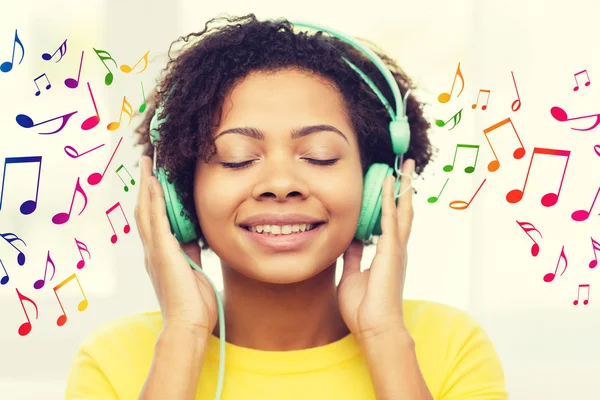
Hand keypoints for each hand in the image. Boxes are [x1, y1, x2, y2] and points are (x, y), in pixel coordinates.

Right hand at [135, 156, 217, 334]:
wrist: (188, 326)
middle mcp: (153, 250)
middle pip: (145, 210)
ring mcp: (155, 251)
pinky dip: (153, 200)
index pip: (154, 220)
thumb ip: (190, 252)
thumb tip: (193, 236)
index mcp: (160, 255)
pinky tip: (153, 183)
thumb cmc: (193, 305)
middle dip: (145, 185)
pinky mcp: (162, 252)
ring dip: (146, 185)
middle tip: (146, 162)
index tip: (153, 179)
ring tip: (147, 164)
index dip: (151, 198)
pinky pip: (156, 220)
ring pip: (146, 211)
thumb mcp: (193, 271)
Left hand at [337, 158, 414, 342]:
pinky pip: (390, 218)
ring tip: (406, 167)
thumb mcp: (353, 274)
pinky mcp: (392, 250)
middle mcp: (396, 248)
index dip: (390, 202)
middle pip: (403, 211)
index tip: (388, 183)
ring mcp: (396, 248)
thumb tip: (351, 240)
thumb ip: (354, 256)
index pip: (390, 221)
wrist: (375, 328)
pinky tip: (390, 182)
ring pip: (402, 210)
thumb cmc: (364, 308)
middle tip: (407, 167)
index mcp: (388, 255)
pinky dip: (390, 199)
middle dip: (405, 188)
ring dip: (403, 187)